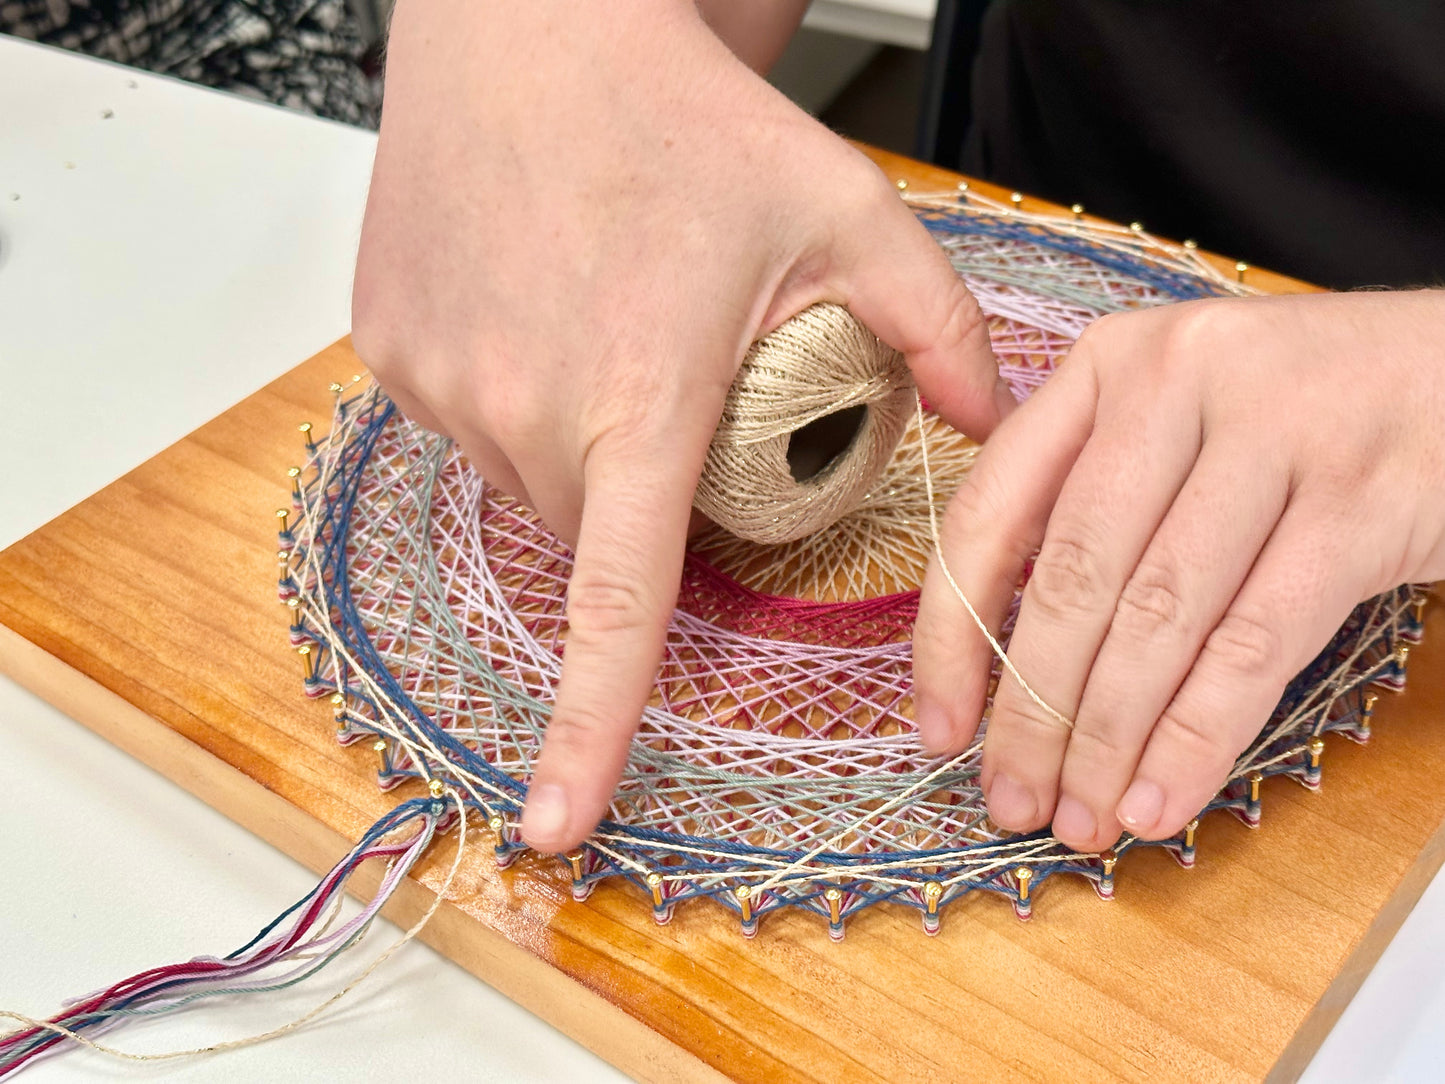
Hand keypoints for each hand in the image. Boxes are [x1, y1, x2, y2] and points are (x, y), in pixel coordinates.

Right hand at [352, 0, 1011, 851]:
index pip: (613, 606)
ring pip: (529, 480)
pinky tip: (543, 305)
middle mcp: (520, 408)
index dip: (586, 730)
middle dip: (644, 499)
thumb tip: (994, 424)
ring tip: (610, 329)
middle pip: (594, 529)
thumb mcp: (842, 208)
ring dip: (581, 448)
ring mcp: (438, 381)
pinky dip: (515, 396)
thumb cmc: (684, 116)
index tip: (557, 824)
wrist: (528, 21)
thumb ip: (934, 325)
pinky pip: (467, 420)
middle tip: (679, 385)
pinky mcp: (388, 351)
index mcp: (633, 398)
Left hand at [913, 290, 1444, 852]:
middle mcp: (1178, 377)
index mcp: (1110, 364)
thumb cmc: (1308, 417)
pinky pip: (1254, 643)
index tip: (939, 728)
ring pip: (1159, 618)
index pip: (991, 513)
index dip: (952, 635)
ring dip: (1109, 742)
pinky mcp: (1361, 498)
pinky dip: (1197, 735)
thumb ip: (1097, 502)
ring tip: (1084, 820)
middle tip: (1014, 801)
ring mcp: (1276, 429)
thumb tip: (1006, 662)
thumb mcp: (1183, 424)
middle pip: (1073, 579)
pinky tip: (1161, 798)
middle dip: (1034, 712)